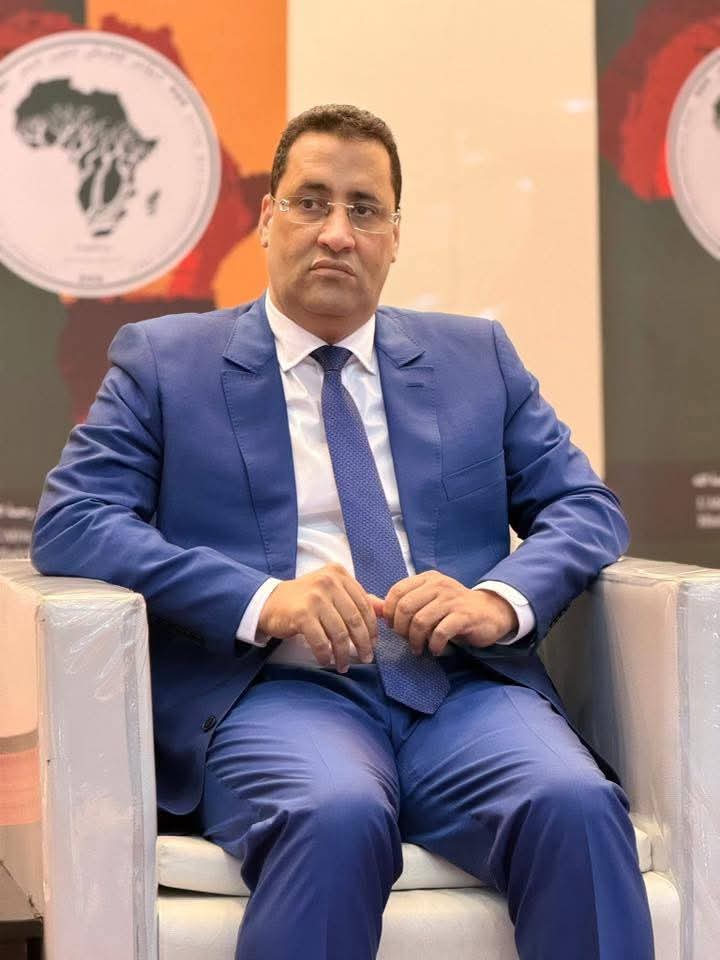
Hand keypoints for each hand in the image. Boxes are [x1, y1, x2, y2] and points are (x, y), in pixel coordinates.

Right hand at [258, 563, 380, 672]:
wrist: (270, 602)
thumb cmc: (305, 599)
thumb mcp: (333, 592)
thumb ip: (358, 598)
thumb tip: (385, 609)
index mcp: (339, 574)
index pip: (364, 604)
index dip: (371, 628)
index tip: (373, 644)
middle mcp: (328, 582)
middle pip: (355, 620)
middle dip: (363, 643)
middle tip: (366, 658)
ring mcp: (315, 597)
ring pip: (339, 633)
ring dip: (344, 654)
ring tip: (344, 665)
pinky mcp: (301, 614)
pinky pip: (321, 641)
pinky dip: (326, 655)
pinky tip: (327, 661)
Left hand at [383, 571, 517, 655]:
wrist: (490, 612)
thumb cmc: (453, 609)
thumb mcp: (427, 600)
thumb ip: (400, 602)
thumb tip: (370, 604)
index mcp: (427, 579)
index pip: (396, 592)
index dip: (390, 614)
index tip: (395, 628)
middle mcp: (439, 585)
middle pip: (405, 608)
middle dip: (401, 630)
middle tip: (407, 640)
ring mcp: (452, 600)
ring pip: (420, 621)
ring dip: (416, 640)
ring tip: (419, 648)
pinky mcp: (464, 616)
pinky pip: (440, 632)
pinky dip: (433, 645)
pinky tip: (436, 649)